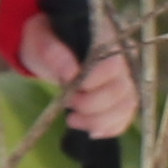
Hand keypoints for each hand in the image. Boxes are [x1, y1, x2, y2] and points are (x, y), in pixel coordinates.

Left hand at [19, 13, 141, 138]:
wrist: (50, 45)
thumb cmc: (46, 37)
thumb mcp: (41, 40)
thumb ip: (54, 52)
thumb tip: (71, 73)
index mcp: (108, 38)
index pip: (112, 66)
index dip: (91, 83)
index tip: (67, 85)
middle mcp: (124, 57)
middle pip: (120, 91)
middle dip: (91, 105)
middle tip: (68, 103)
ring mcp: (126, 78)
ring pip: (126, 107)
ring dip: (98, 121)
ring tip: (73, 120)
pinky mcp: (122, 96)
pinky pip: (125, 117)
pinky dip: (109, 128)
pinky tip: (90, 130)